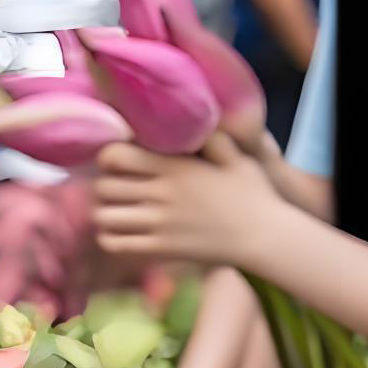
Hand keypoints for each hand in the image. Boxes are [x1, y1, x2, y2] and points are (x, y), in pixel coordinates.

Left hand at [94, 135, 277, 268]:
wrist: (264, 236)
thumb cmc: (252, 193)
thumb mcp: (235, 155)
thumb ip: (210, 136)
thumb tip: (195, 117)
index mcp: (175, 167)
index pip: (115, 156)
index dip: (107, 156)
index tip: (117, 160)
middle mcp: (162, 194)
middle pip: (104, 187)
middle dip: (103, 184)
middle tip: (114, 185)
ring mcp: (160, 224)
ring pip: (104, 217)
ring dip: (104, 212)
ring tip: (114, 209)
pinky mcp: (162, 249)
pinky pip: (115, 244)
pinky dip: (109, 238)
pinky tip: (120, 232)